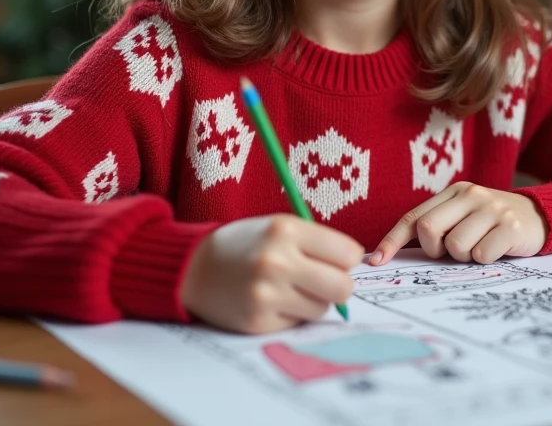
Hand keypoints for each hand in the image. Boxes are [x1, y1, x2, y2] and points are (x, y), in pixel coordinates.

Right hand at [180, 214, 363, 333]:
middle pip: (343, 287)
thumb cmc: (245, 245)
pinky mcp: (258, 320)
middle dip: (339, 286)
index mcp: (285, 229)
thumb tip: (358, 265)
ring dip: (313, 301)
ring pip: (322, 308)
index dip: (345, 260)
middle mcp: (277, 261)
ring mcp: (267, 294)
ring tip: (288, 288)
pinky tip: (270, 301)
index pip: (348, 253)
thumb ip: (316, 242)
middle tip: (323, 281)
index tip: (335, 261)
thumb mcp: (278, 227)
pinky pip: (297, 322)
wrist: (193, 268)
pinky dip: (290, 314)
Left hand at [369, 182, 547, 265]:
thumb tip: (390, 255)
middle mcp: (470, 195)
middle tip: (452, 253)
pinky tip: (497, 250)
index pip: (414, 217)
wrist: (540, 217)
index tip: (376, 262)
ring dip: (463, 257)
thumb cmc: (491, 224)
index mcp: (453, 192)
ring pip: (455, 246)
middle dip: (435, 249)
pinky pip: (481, 255)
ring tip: (480, 248)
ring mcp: (491, 209)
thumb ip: (436, 227)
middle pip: (428, 229)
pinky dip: (485, 260)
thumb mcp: (464, 217)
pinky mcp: (510, 226)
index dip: (392, 240)